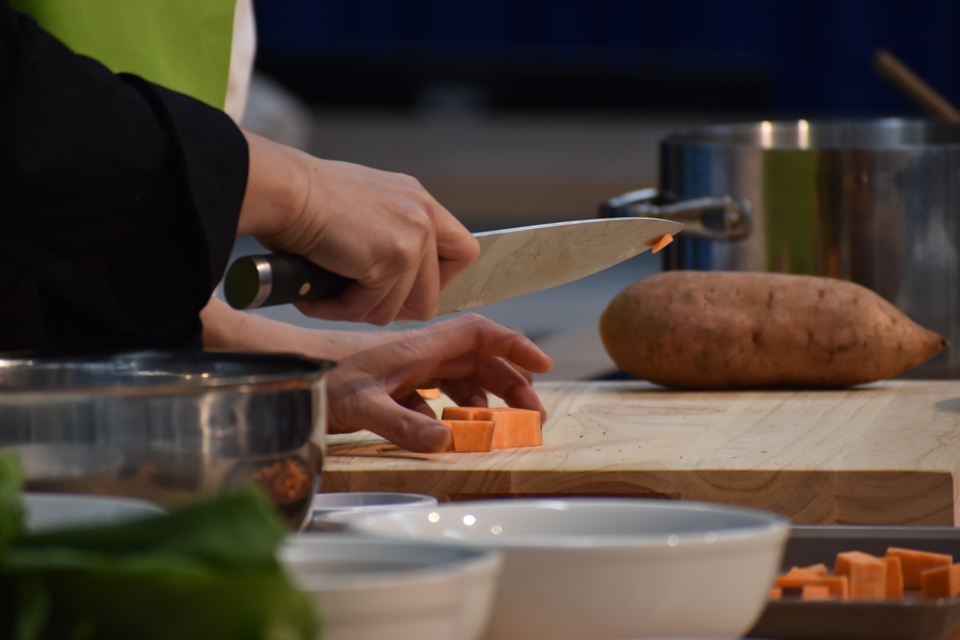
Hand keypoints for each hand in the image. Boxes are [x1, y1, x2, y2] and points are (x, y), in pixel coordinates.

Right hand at [237, 131, 478, 324]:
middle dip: (393, 308)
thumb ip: (386, 235)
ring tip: (325, 298)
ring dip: (358, 310)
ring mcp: (413, 237)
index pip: (462, 252)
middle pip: (433, 293)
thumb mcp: (362, 208)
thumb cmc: (303, 198)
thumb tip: (388, 282)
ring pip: (399, 309)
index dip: (438, 281)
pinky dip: (339, 310)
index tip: (405, 291)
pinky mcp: (394, 257)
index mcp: (418, 200)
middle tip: (356, 302)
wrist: (283, 189)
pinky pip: (371, 307)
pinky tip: (314, 298)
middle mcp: (423, 215)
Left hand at [324, 314, 551, 451]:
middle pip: (479, 361)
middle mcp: (419, 355)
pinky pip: (435, 396)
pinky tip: (446, 433)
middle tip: (531, 415)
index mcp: (419, 348)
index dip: (515, 345)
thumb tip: (447, 444)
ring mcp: (406, 369)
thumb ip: (403, 425)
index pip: (480, 335)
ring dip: (485, 401)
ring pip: (460, 379)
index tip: (543, 364)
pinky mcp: (393, 385)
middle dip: (511, 384)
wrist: (283, 369)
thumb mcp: (362, 406)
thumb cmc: (319, 377)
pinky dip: (450, 413)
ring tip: (498, 429)